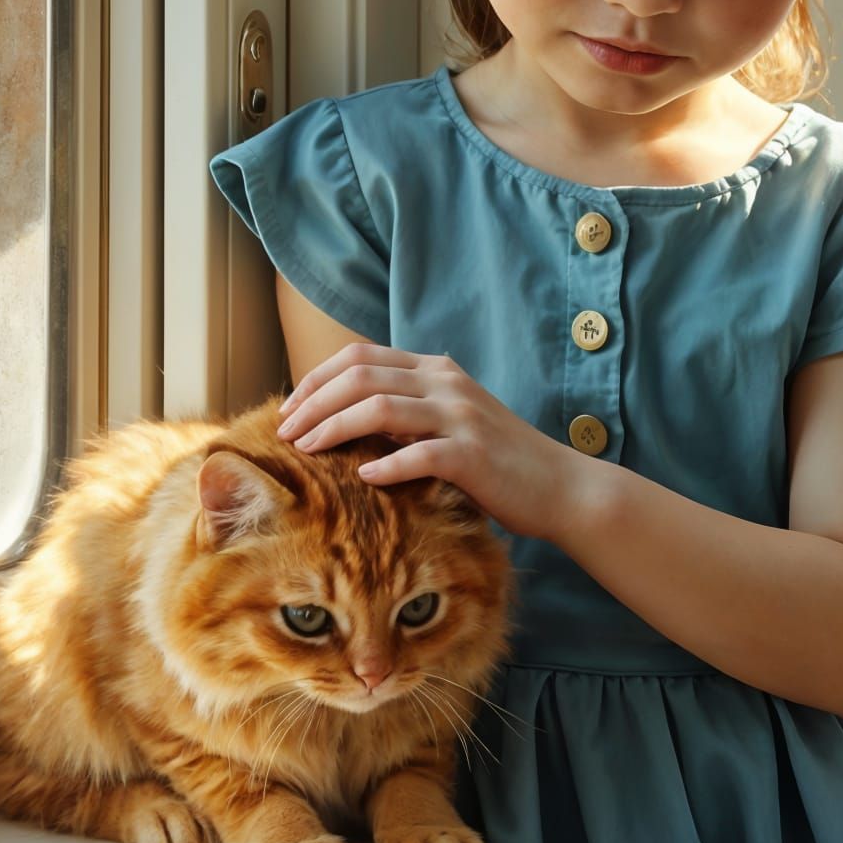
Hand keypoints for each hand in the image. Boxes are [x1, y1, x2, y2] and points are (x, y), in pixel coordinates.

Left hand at [276, 343, 576, 539]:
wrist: (558, 485)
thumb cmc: (497, 460)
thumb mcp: (449, 420)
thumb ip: (407, 411)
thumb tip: (343, 420)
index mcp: (436, 369)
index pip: (360, 357)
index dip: (316, 379)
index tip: (289, 409)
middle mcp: (445, 382)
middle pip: (360, 377)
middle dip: (313, 403)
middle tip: (285, 433)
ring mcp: (460, 416)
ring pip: (379, 408)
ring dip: (333, 428)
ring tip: (305, 451)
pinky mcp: (472, 454)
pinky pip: (416, 454)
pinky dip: (383, 465)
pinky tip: (362, 479)